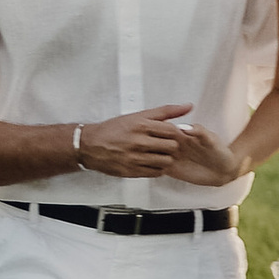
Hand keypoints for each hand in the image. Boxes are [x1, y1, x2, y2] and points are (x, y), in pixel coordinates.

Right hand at [76, 104, 232, 185]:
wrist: (90, 145)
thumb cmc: (114, 129)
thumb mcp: (138, 115)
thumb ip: (165, 111)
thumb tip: (188, 106)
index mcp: (141, 125)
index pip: (172, 130)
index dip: (176, 133)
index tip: (171, 134)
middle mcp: (139, 141)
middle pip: (172, 147)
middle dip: (172, 146)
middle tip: (165, 145)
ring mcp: (135, 158)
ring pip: (166, 161)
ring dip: (166, 158)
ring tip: (158, 154)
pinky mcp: (132, 171)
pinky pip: (156, 173)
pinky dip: (157, 168)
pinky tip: (151, 162)